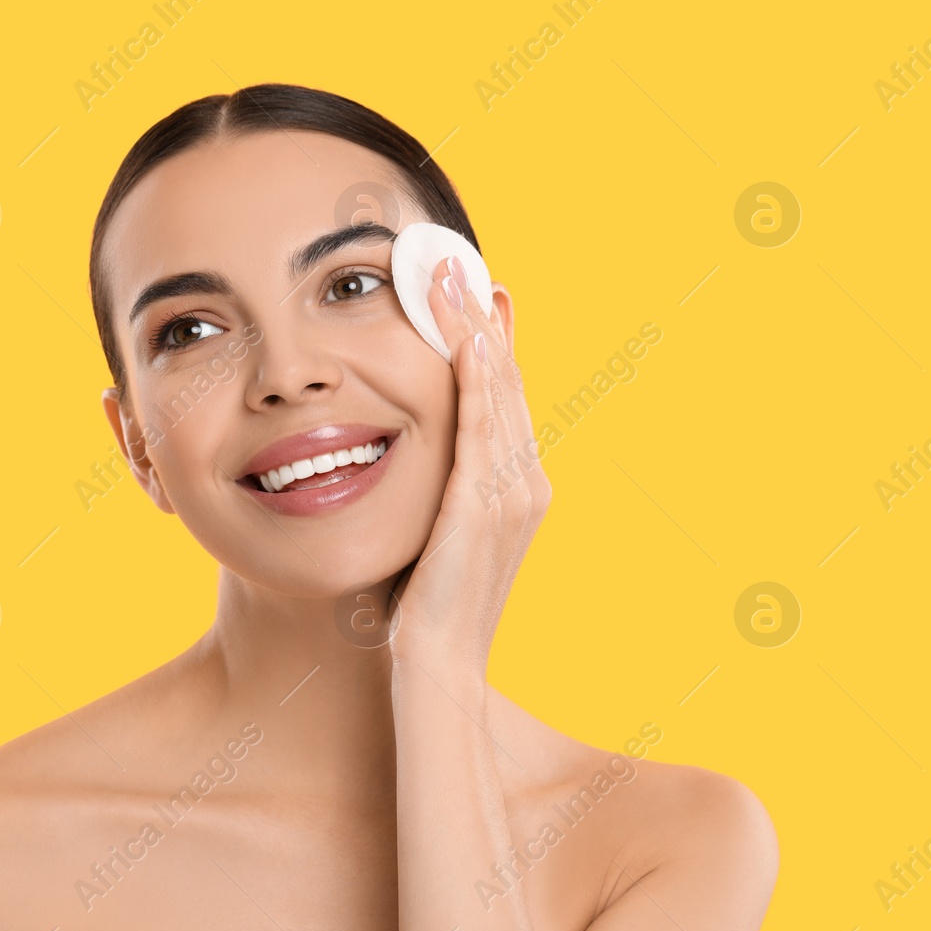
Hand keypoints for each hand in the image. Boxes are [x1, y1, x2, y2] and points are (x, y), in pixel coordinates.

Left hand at [387, 253, 550, 674]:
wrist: (433, 672)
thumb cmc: (422, 610)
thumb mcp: (432, 534)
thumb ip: (435, 492)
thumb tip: (406, 455)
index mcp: (515, 488)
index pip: (501, 395)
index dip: (486, 339)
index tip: (467, 289)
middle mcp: (524, 486)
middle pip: (505, 382)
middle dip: (481, 318)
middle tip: (455, 259)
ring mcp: (510, 498)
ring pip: (497, 395)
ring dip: (477, 332)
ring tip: (453, 276)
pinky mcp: (482, 512)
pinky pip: (482, 433)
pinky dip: (478, 383)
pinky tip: (467, 342)